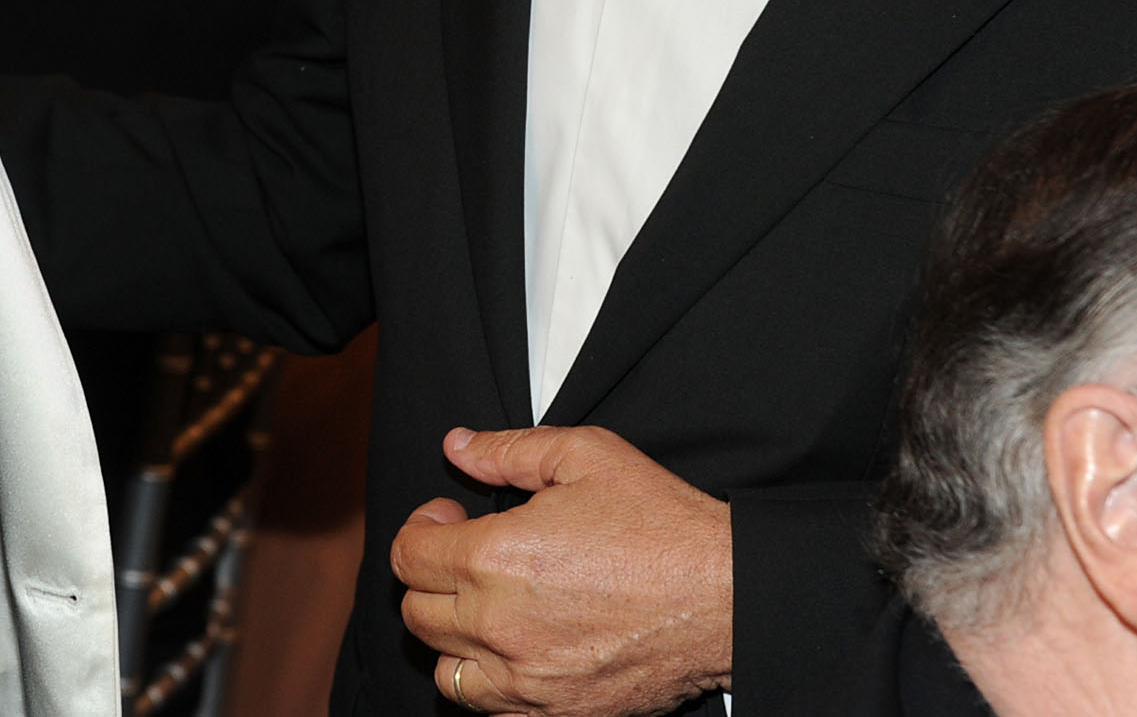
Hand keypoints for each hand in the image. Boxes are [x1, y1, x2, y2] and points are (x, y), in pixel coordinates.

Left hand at [391, 425, 731, 716]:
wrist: (727, 597)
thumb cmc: (663, 528)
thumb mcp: (586, 456)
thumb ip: (510, 450)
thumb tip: (459, 446)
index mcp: (496, 558)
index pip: (409, 556)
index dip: (422, 528)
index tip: (449, 518)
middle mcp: (500, 626)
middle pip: (417, 613)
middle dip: (431, 578)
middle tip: (467, 555)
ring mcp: (527, 680)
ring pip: (446, 670)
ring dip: (454, 637)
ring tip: (488, 607)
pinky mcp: (557, 714)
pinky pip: (491, 710)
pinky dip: (491, 683)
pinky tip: (516, 652)